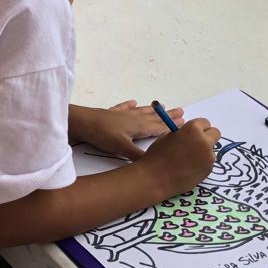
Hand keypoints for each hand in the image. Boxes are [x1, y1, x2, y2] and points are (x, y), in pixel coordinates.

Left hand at [69, 100, 184, 159]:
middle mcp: (133, 118)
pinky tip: (133, 102)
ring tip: (161, 105)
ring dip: (152, 110)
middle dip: (167, 115)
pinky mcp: (110, 114)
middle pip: (153, 117)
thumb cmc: (103, 134)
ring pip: (141, 111)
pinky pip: (123, 108)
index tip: (185, 122)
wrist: (82, 122)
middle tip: (180, 110)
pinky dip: (129, 105)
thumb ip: (138, 156)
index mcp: (138, 126)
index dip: (171, 125)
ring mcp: (121, 115)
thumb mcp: (122, 148)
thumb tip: (154, 165)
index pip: (159, 126)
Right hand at [139, 117, 220, 199]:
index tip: (191, 133)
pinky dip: (202, 162)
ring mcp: (209, 157)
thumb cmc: (158, 155)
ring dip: (204, 150)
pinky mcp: (209, 170)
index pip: (204, 122)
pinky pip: (208, 161)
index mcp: (193, 129)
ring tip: (188, 158)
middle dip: (207, 136)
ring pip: (211, 149)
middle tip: (195, 143)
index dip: (197, 127)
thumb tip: (189, 134)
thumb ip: (182, 133)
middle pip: (215, 133)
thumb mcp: (167, 136)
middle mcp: (204, 141)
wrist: (157, 178)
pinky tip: (189, 167)